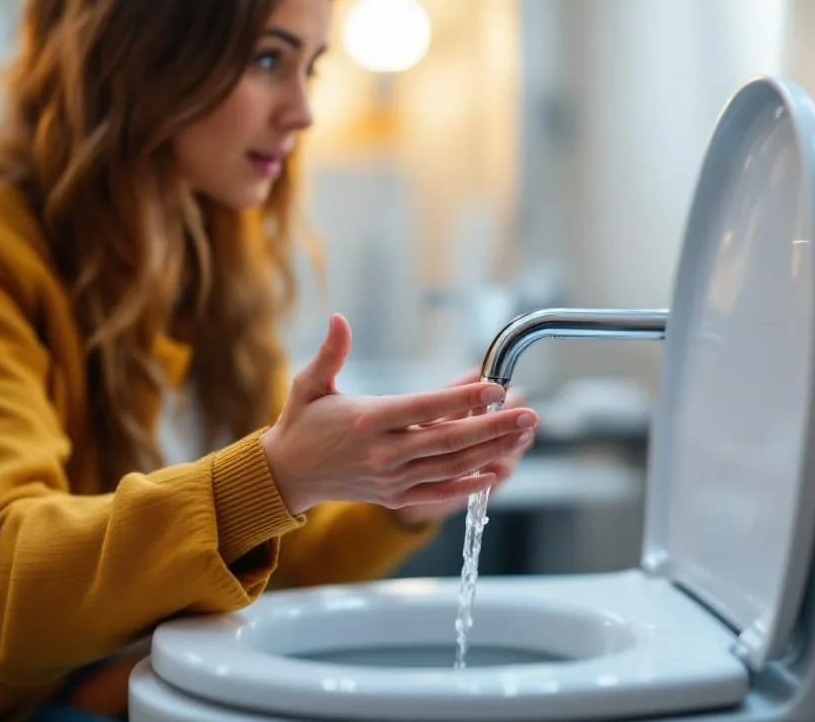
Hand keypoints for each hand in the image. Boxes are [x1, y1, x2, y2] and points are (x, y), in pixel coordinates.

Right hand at [260, 315, 537, 513]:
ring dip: (491, 451)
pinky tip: (497, 472)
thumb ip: (330, 353)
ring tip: (522, 435)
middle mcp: (383, 453)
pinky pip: (439, 492)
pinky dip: (469, 485)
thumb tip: (339, 319)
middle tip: (528, 413)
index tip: (494, 388)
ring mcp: (392, 479)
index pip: (424, 407)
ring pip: (450, 466)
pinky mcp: (395, 496)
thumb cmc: (302, 424)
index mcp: (367, 420)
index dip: (461, 399)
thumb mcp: (309, 384)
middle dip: (492, 427)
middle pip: (448, 441)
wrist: (287, 475)